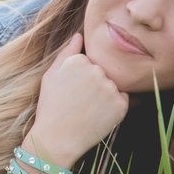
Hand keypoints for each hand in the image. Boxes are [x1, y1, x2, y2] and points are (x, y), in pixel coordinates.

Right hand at [22, 33, 128, 170]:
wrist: (57, 139)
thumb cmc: (51, 106)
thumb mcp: (51, 75)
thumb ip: (67, 52)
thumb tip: (79, 35)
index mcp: (79, 61)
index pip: (89, 62)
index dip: (80, 77)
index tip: (71, 90)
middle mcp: (96, 71)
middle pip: (102, 72)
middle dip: (94, 83)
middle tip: (79, 101)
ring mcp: (110, 88)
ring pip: (113, 85)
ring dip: (104, 95)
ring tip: (87, 110)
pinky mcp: (121, 106)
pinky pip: (122, 100)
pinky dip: (113, 107)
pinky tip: (97, 115)